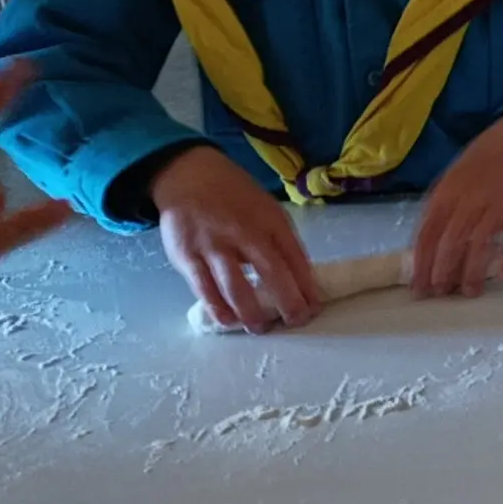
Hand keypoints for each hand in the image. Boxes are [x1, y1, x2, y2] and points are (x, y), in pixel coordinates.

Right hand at [152, 143, 318, 333]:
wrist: (190, 174)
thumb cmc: (235, 197)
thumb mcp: (266, 208)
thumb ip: (279, 239)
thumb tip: (296, 276)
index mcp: (271, 221)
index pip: (296, 257)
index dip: (307, 285)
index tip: (314, 307)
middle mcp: (245, 233)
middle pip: (272, 272)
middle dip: (288, 302)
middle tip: (296, 322)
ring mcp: (215, 245)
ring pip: (236, 285)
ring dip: (251, 312)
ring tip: (261, 328)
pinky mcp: (188, 256)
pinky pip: (204, 288)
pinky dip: (218, 308)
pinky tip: (228, 321)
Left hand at [409, 113, 502, 296]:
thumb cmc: (481, 162)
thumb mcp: (451, 179)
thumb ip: (439, 209)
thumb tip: (424, 247)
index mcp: (446, 194)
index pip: (428, 235)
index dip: (422, 264)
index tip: (418, 288)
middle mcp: (469, 200)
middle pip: (451, 243)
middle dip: (443, 273)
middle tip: (442, 294)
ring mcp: (498, 204)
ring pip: (480, 244)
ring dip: (473, 272)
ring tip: (470, 292)